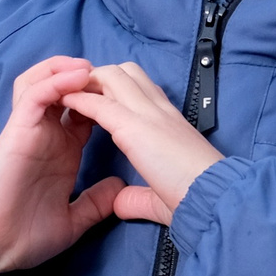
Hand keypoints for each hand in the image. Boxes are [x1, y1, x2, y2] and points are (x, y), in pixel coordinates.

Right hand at [0, 57, 126, 274]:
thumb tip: (119, 188)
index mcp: (62, 151)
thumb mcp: (73, 218)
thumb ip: (94, 202)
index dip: (106, 99)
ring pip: (44, 82)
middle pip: (64, 89)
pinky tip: (77, 76)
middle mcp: (47, 136)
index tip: (129, 96)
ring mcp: (30, 131)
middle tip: (112, 71)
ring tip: (90, 66)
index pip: (85, 112)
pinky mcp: (16, 132)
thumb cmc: (25, 236)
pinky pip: (34, 95)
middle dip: (88, 75)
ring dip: (66, 69)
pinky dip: (55, 81)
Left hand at [60, 60, 223, 226]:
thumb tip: (120, 202)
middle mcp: (160, 111)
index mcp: (170, 123)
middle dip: (98, 78)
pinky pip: (99, 103)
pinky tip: (63, 102)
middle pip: (124, 73)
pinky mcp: (135, 127)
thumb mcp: (162, 195)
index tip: (96, 103)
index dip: (116, 91)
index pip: (141, 89)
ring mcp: (148, 114)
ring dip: (87, 82)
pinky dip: (79, 99)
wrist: (212, 197)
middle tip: (77, 93)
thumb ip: (139, 196)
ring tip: (68, 94)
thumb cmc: (197, 198)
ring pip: (112, 77)